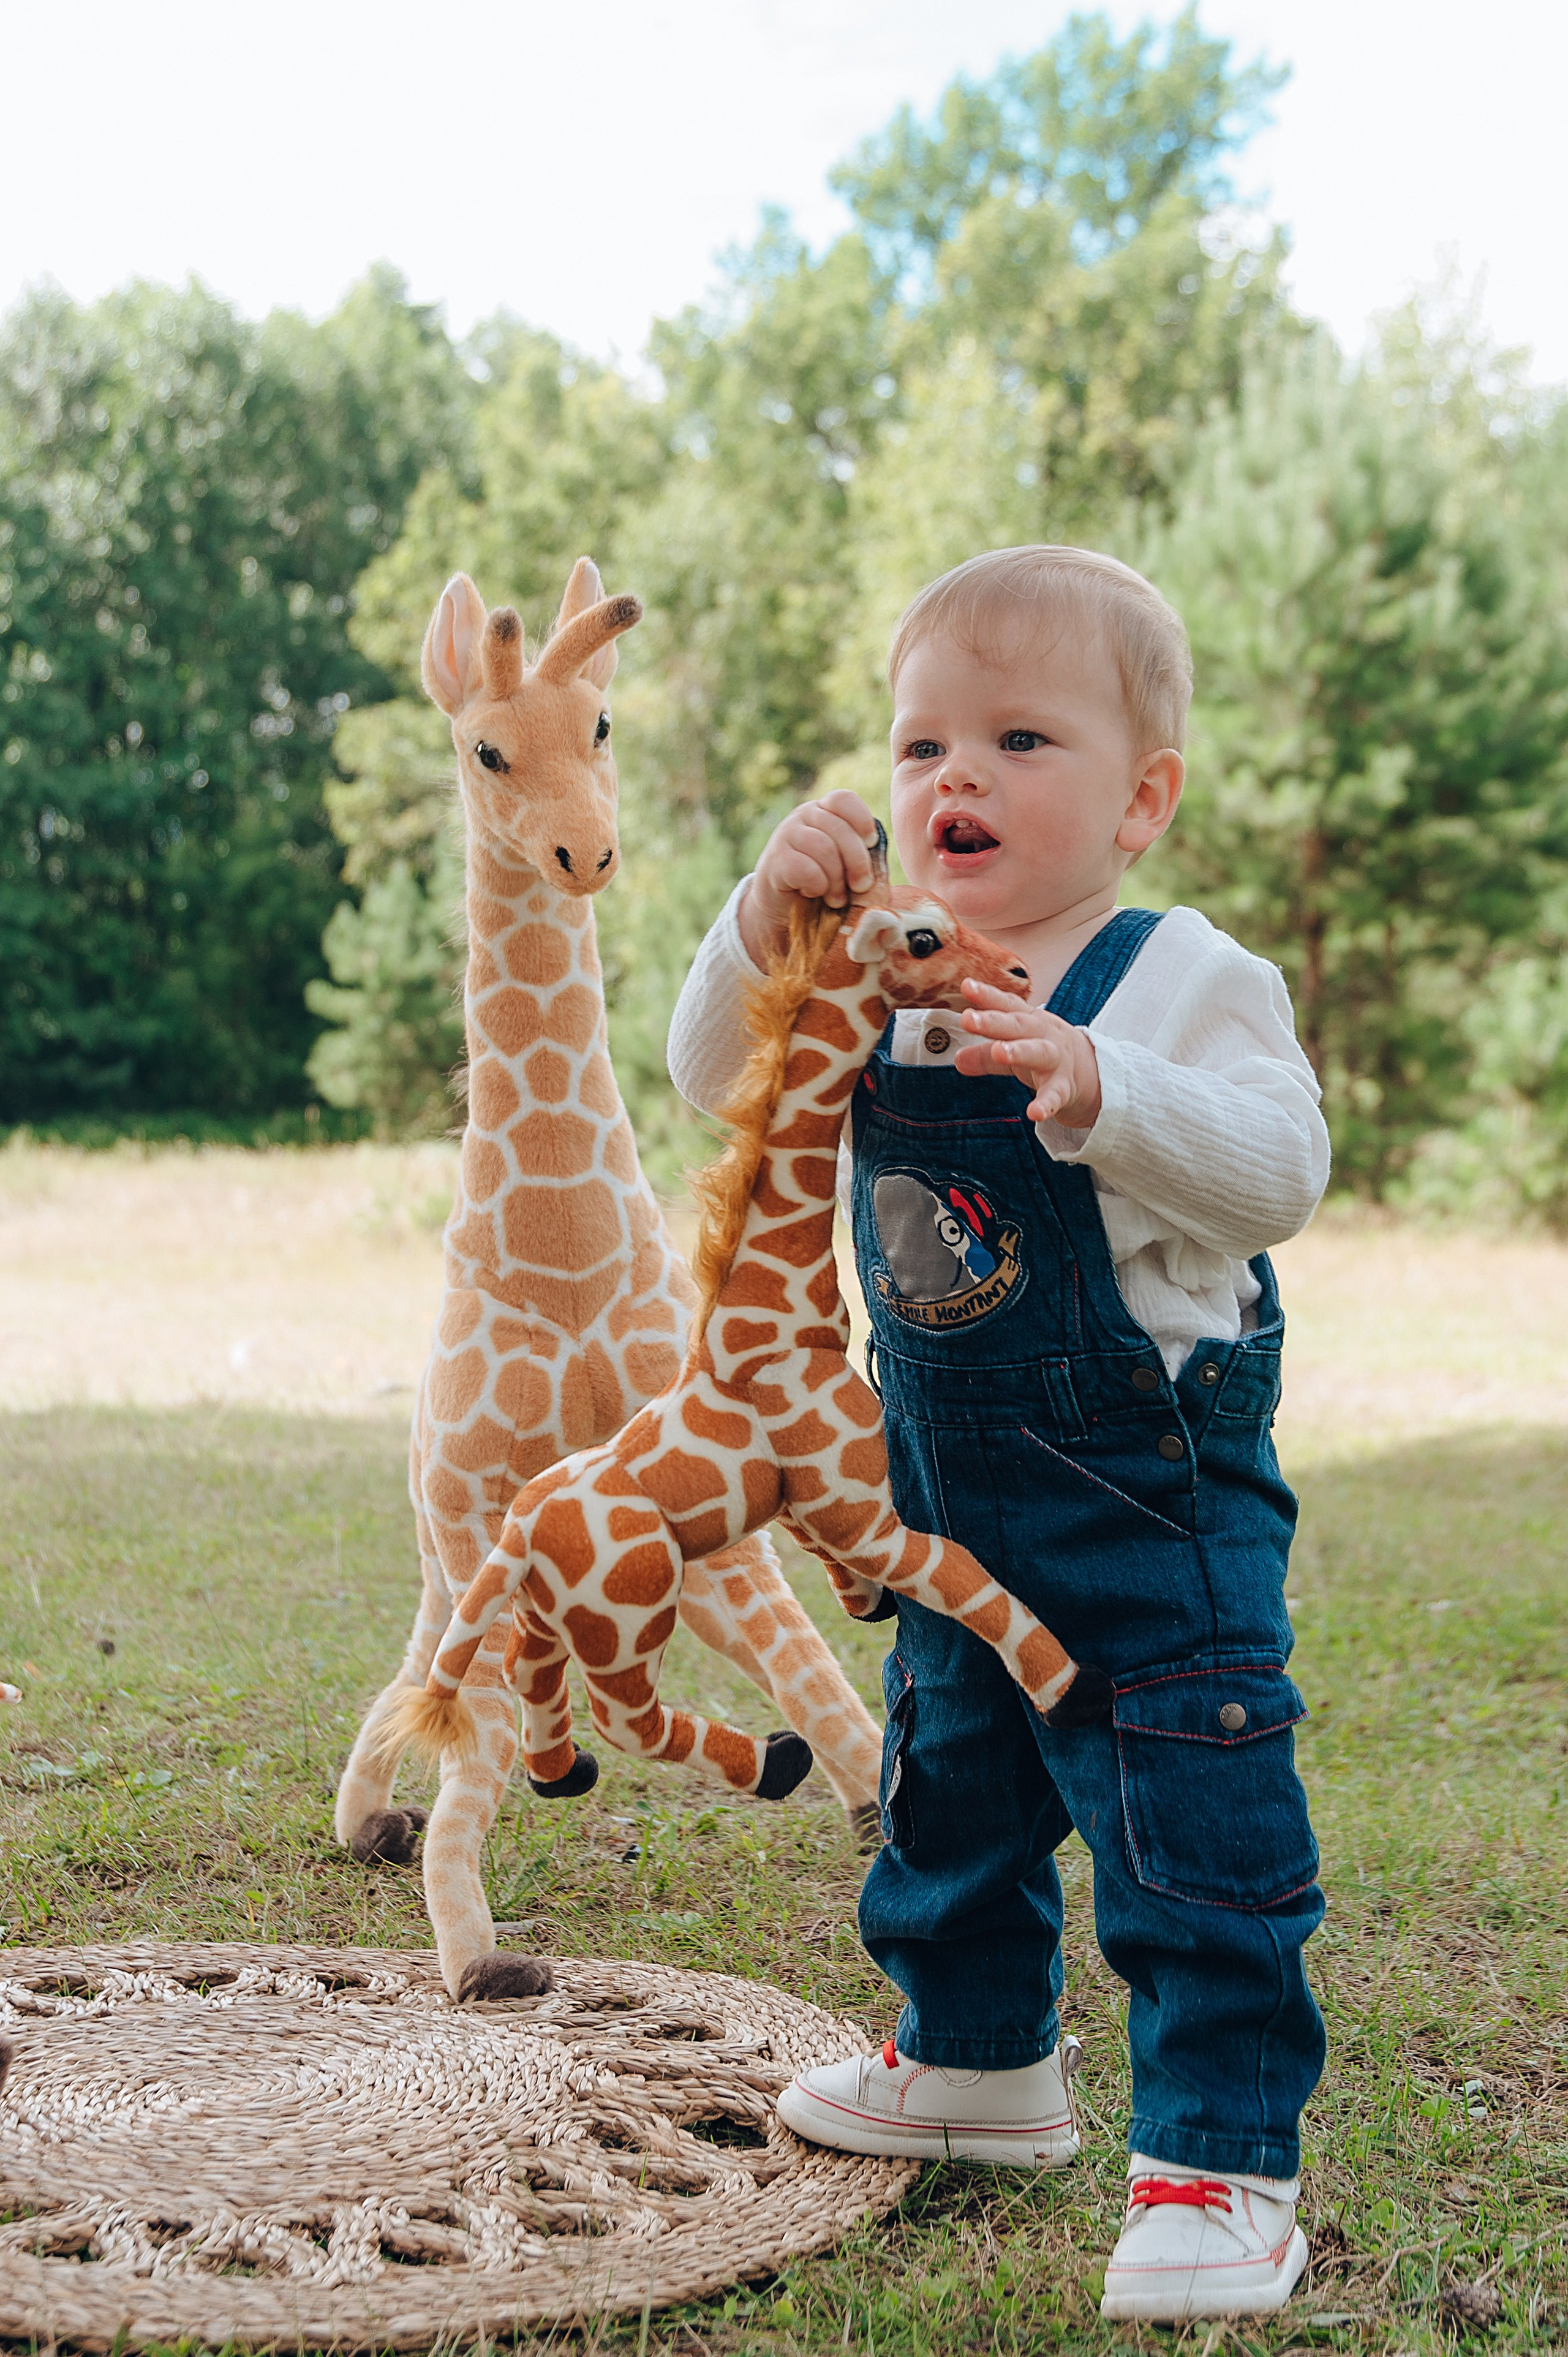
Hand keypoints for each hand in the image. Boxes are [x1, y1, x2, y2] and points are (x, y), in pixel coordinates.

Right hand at [739, 789, 880, 964]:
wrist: (783, 907)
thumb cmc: (822, 884)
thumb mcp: (844, 863)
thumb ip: (860, 855)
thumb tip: (878, 861)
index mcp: (823, 810)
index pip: (843, 799)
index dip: (862, 820)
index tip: (870, 845)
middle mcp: (803, 816)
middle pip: (838, 828)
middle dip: (857, 862)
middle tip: (861, 886)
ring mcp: (786, 835)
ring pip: (823, 847)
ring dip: (836, 879)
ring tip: (837, 899)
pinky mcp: (774, 860)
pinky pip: (804, 868)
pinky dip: (816, 885)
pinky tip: (814, 893)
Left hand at [955, 979, 1102, 1127]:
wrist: (1095, 1074)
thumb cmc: (1047, 1055)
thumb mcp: (1016, 1049)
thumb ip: (985, 1056)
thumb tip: (957, 1059)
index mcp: (1030, 1021)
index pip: (1007, 1005)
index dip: (987, 995)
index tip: (966, 986)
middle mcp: (1044, 1035)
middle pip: (1018, 1025)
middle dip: (993, 1021)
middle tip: (968, 1018)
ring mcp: (1057, 1060)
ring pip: (1038, 1052)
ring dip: (1019, 1051)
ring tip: (998, 1052)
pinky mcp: (1066, 1087)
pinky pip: (1055, 1095)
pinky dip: (1046, 1104)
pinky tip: (1035, 1113)